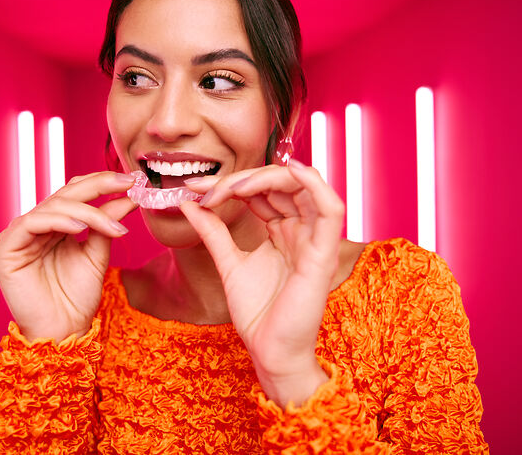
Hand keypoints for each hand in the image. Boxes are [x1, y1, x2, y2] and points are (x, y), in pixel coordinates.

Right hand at [0, 171, 136, 342]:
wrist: (64, 332)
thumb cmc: (77, 299)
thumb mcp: (98, 254)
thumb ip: (107, 224)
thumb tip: (128, 194)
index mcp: (52, 226)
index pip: (74, 192)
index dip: (100, 182)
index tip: (132, 180)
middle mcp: (32, 227)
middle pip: (64, 194)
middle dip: (98, 186)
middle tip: (127, 183)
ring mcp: (16, 237)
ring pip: (52, 207)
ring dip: (87, 212)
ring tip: (112, 225)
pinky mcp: (3, 251)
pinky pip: (31, 223)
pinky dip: (58, 222)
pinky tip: (81, 228)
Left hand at [180, 160, 344, 404]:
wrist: (270, 351)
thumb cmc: (257, 313)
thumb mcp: (228, 262)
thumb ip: (213, 231)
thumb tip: (189, 202)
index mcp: (283, 230)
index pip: (262, 190)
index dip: (230, 182)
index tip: (195, 189)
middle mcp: (302, 230)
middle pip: (280, 183)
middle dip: (242, 178)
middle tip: (207, 190)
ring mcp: (315, 240)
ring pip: (305, 187)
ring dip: (268, 177)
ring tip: (233, 187)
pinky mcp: (324, 254)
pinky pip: (331, 209)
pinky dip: (316, 185)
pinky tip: (293, 171)